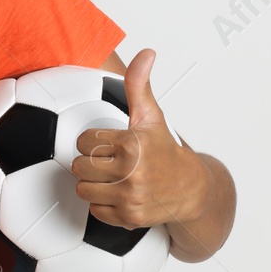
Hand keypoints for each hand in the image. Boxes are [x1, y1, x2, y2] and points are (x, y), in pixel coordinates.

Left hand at [72, 48, 213, 230]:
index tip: (107, 143)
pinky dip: (103, 203)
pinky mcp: (129, 217)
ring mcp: (130, 197)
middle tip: (108, 161)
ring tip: (111, 177)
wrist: (190, 189)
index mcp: (132, 144)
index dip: (92, 141)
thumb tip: (146, 53)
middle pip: (80, 167)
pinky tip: (118, 193)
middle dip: (90, 162)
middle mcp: (131, 172)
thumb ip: (139, 84)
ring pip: (83, 189)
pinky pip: (95, 209)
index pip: (84, 141)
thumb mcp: (151, 116)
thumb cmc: (164, 150)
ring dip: (93, 184)